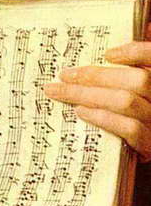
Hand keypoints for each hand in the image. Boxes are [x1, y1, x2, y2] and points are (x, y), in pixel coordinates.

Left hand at [42, 29, 150, 159]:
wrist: (147, 153)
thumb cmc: (133, 115)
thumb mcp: (132, 92)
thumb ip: (123, 75)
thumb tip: (97, 57)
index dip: (135, 52)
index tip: (107, 54)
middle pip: (137, 79)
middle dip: (95, 75)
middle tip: (64, 75)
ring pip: (126, 101)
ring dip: (88, 94)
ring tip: (63, 92)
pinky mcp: (150, 144)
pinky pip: (129, 128)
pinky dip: (101, 117)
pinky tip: (80, 112)